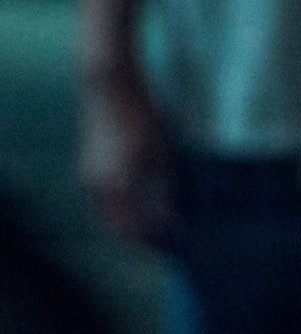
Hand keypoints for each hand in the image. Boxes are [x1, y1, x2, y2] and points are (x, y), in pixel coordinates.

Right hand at [79, 62, 175, 245]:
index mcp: (115, 186)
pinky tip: (148, 204)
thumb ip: (167, 190)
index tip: (176, 248)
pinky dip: (126, 208)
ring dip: (134, 223)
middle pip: (118, 228)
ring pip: (112, 214)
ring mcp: (92, 175)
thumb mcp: (162, 155)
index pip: (132, 231)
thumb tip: (174, 221)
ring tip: (163, 226)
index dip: (153, 243)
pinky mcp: (92, 166)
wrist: (110, 86)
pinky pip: (108, 199)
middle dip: (143, 238)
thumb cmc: (141, 117)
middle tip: (170, 243)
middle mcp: (97, 185)